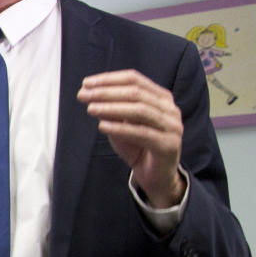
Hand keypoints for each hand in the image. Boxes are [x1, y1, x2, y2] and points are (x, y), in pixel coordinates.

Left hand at [78, 69, 184, 207]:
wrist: (155, 177)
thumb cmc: (139, 147)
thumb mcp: (121, 125)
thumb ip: (111, 110)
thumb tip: (91, 94)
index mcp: (160, 97)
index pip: (134, 79)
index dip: (109, 79)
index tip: (86, 83)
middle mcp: (169, 108)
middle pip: (136, 92)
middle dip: (106, 92)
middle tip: (84, 95)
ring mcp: (171, 126)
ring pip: (140, 110)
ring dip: (112, 108)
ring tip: (91, 109)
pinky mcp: (168, 144)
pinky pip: (141, 133)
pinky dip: (120, 128)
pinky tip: (103, 126)